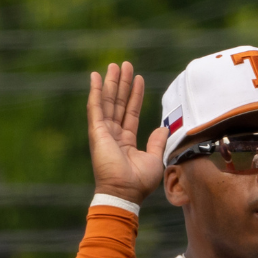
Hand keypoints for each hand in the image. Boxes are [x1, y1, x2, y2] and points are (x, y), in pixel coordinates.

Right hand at [87, 62, 168, 204]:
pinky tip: (96, 77)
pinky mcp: (97, 131)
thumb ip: (157, 143)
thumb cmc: (139, 182)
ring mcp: (104, 132)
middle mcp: (113, 134)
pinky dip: (95, 91)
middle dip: (122, 83)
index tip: (138, 79)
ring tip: (116, 65)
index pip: (131, 112)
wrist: (125, 192)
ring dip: (111, 83)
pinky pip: (96, 107)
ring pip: (108, 101)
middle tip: (125, 65)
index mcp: (126, 141)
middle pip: (119, 103)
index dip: (135, 95)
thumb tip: (162, 128)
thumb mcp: (154, 160)